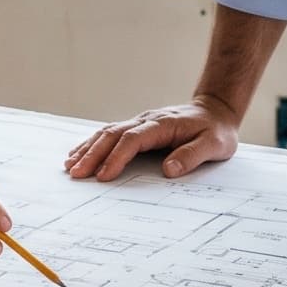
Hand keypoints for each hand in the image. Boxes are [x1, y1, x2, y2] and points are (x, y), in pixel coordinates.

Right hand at [64, 96, 240, 181]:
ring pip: (107, 132)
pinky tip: (79, 152)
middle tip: (76, 173)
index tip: (103, 176)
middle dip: (92, 154)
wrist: (216, 110)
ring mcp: (140, 122)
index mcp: (163, 124)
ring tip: (70, 165)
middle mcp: (147, 120)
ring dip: (88, 148)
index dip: (116, 157)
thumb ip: (192, 156)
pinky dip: (92, 143)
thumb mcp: (214, 145)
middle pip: (113, 135)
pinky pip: (111, 133)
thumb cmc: (215, 130)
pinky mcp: (138, 127)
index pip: (133, 140)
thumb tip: (168, 170)